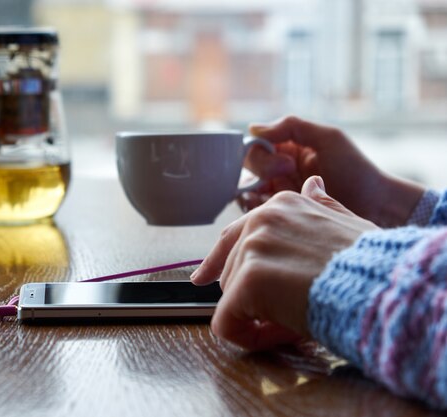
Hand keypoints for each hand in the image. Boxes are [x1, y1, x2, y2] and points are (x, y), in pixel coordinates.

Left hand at [191, 176, 378, 349]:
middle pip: (231, 271)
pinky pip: (227, 322)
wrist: (381, 284)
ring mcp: (252, 246)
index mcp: (281, 205)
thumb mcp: (344, 223)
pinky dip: (246, 336)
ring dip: (256, 316)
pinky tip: (274, 335)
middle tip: (286, 311)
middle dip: (252, 297)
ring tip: (294, 317)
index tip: (203, 277)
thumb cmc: (368, 262)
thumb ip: (321, 206)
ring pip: (231, 297)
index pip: (233, 234)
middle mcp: (261, 218)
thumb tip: (313, 185)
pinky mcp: (249, 278)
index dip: (217, 261)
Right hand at [241, 116, 424, 227]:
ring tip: (280, 198)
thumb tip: (252, 128)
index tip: (288, 163)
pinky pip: (256, 212)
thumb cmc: (356, 170)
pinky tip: (277, 211)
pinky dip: (258, 210)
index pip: (254, 147)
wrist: (375, 207)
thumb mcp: (327, 138)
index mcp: (286, 148)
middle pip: (247, 168)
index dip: (263, 155)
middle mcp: (278, 170)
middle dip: (263, 171)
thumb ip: (291, 126)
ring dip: (256, 193)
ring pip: (246, 191)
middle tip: (290, 174)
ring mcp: (278, 194)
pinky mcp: (281, 214)